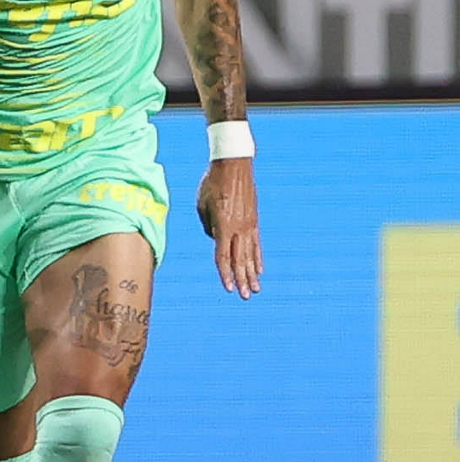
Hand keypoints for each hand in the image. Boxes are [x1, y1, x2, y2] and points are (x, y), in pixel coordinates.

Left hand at [196, 158, 262, 298]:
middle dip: (242, 280)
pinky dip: (258, 258)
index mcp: (223, 225)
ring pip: (251, 254)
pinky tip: (259, 269)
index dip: (225, 274)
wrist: (233, 164)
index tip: (228, 288)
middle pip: (240, 259)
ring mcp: (249, 224)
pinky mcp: (254, 220)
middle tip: (245, 297)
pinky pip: (256, 244)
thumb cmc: (211, 183)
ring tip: (255, 289)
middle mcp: (239, 228)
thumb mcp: (201, 205)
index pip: (223, 256)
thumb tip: (216, 239)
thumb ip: (207, 226)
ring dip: (252, 273)